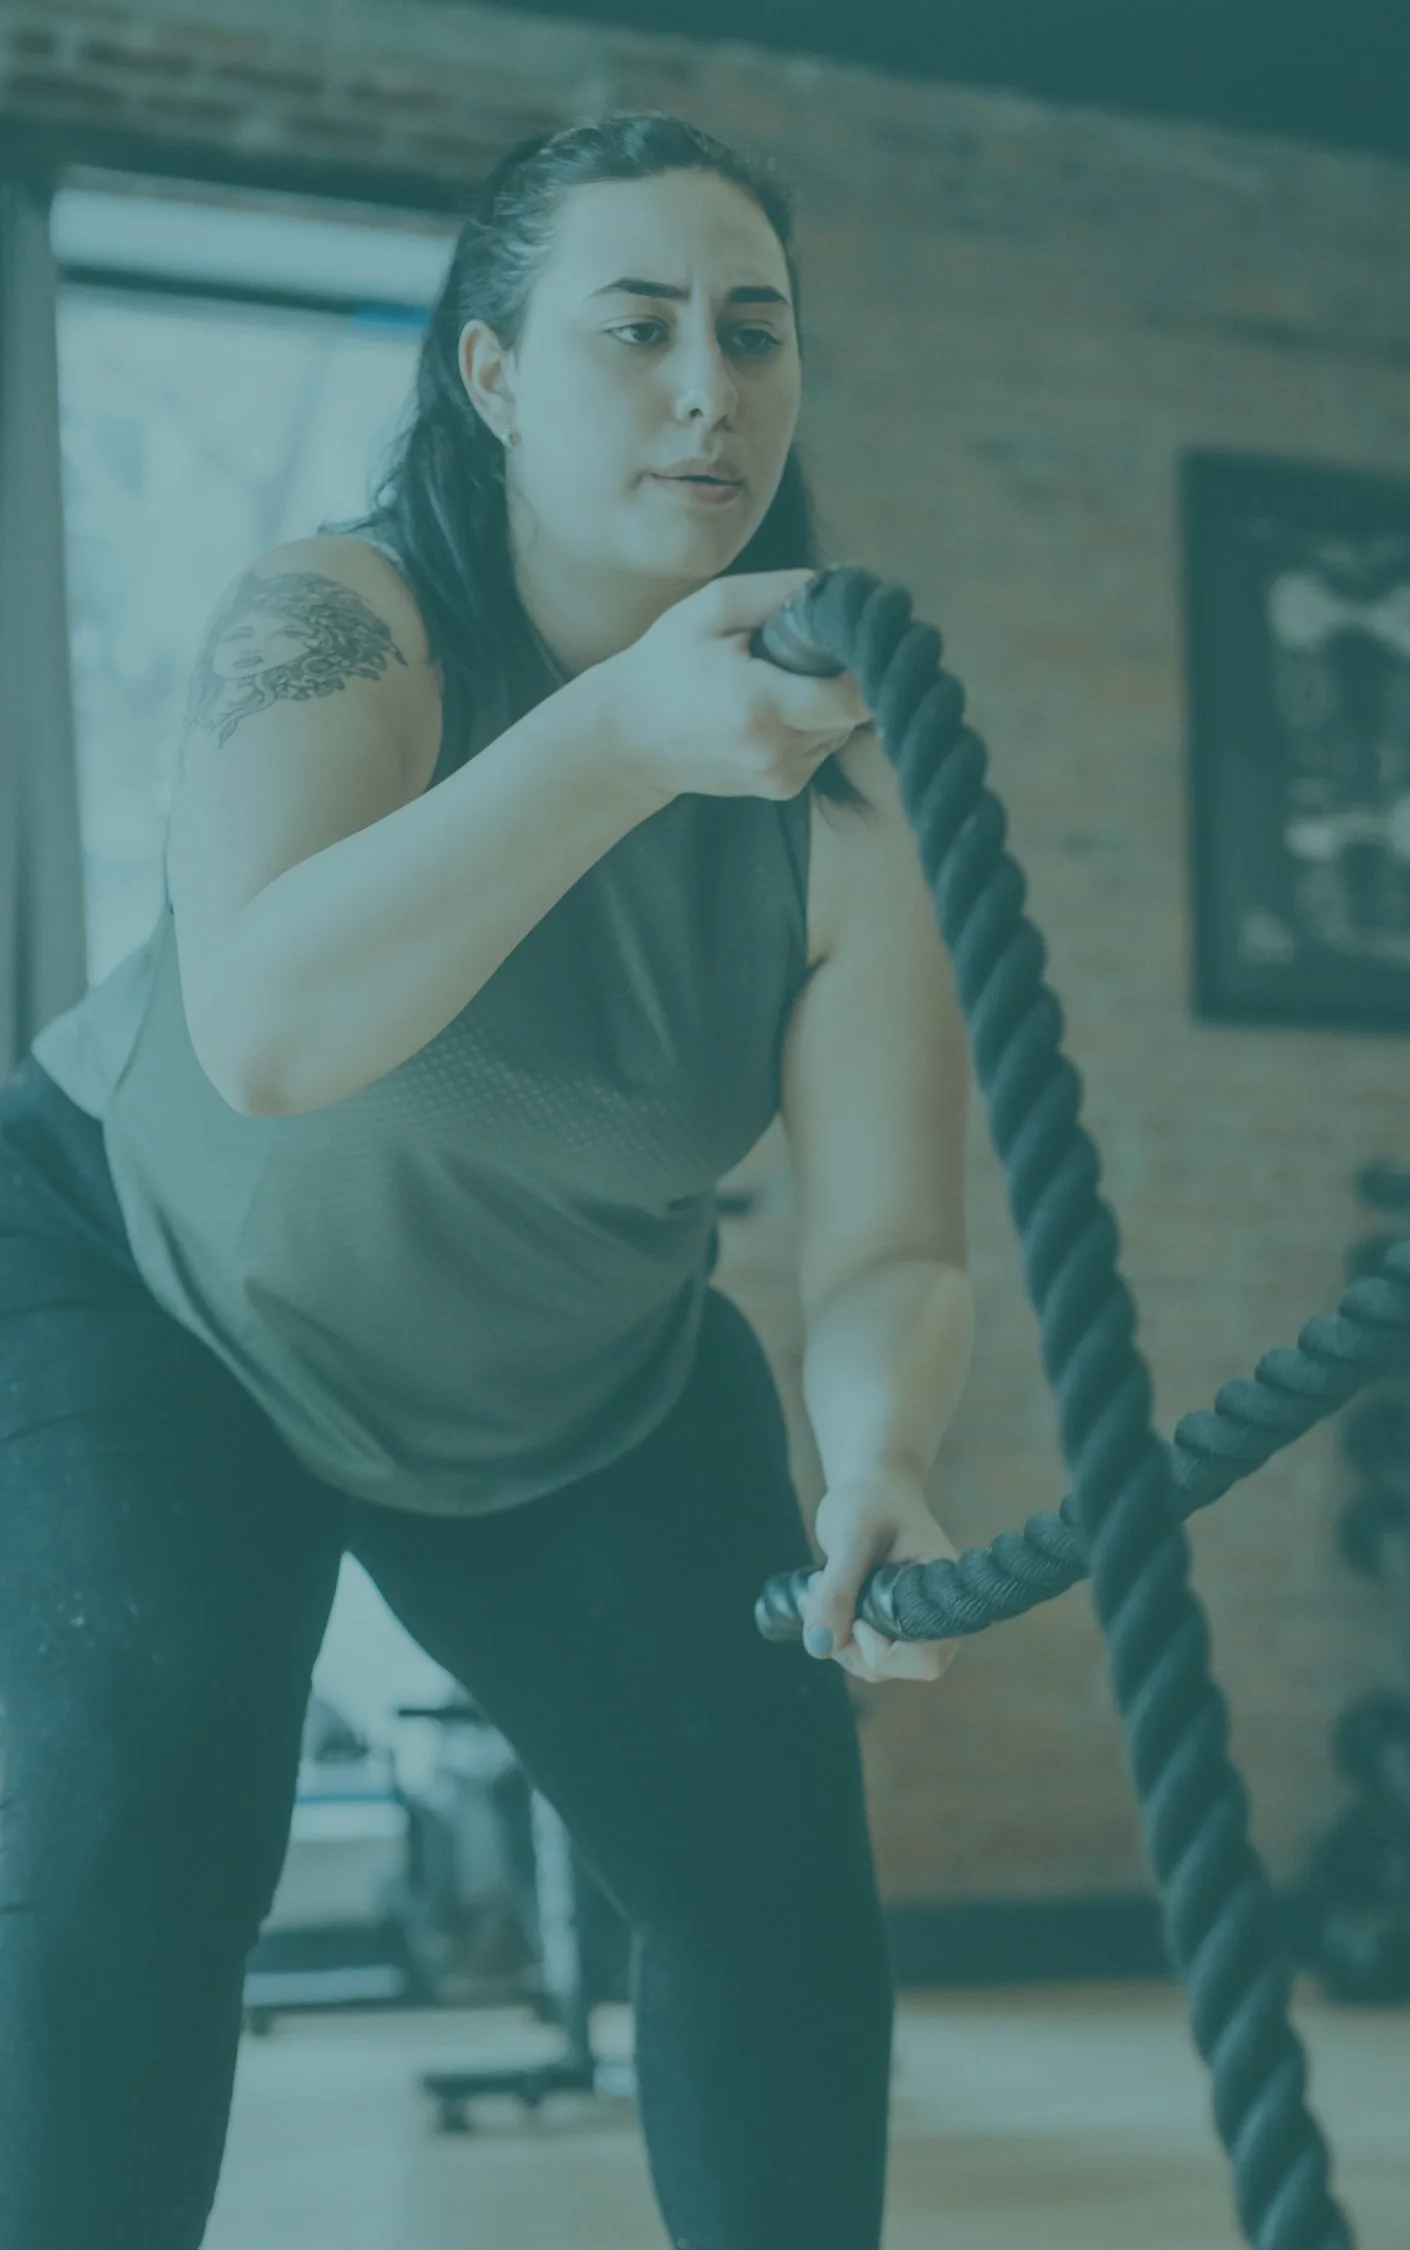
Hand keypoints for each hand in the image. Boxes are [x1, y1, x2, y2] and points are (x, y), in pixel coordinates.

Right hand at [598, 570, 871, 806]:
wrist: (626, 740)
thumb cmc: (664, 666)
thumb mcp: (711, 609)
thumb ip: (780, 592)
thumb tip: (838, 589)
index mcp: (760, 708)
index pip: (856, 697)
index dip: (863, 662)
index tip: (849, 636)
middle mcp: (778, 753)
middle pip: (855, 712)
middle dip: (842, 676)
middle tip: (806, 651)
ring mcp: (782, 778)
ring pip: (842, 729)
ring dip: (825, 700)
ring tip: (779, 681)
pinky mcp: (781, 790)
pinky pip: (821, 746)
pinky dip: (809, 723)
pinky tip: (772, 708)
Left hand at [800, 1468, 961, 1683]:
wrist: (869, 1482)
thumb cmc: (870, 1498)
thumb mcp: (852, 1536)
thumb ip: (837, 1590)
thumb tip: (819, 1647)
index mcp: (943, 1595)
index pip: (927, 1660)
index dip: (883, 1651)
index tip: (856, 1612)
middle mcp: (933, 1615)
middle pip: (895, 1667)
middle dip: (850, 1642)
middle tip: (821, 1592)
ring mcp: (909, 1620)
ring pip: (870, 1663)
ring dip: (835, 1634)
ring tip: (819, 1585)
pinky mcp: (886, 1620)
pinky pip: (858, 1648)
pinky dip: (833, 1628)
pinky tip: (822, 1591)